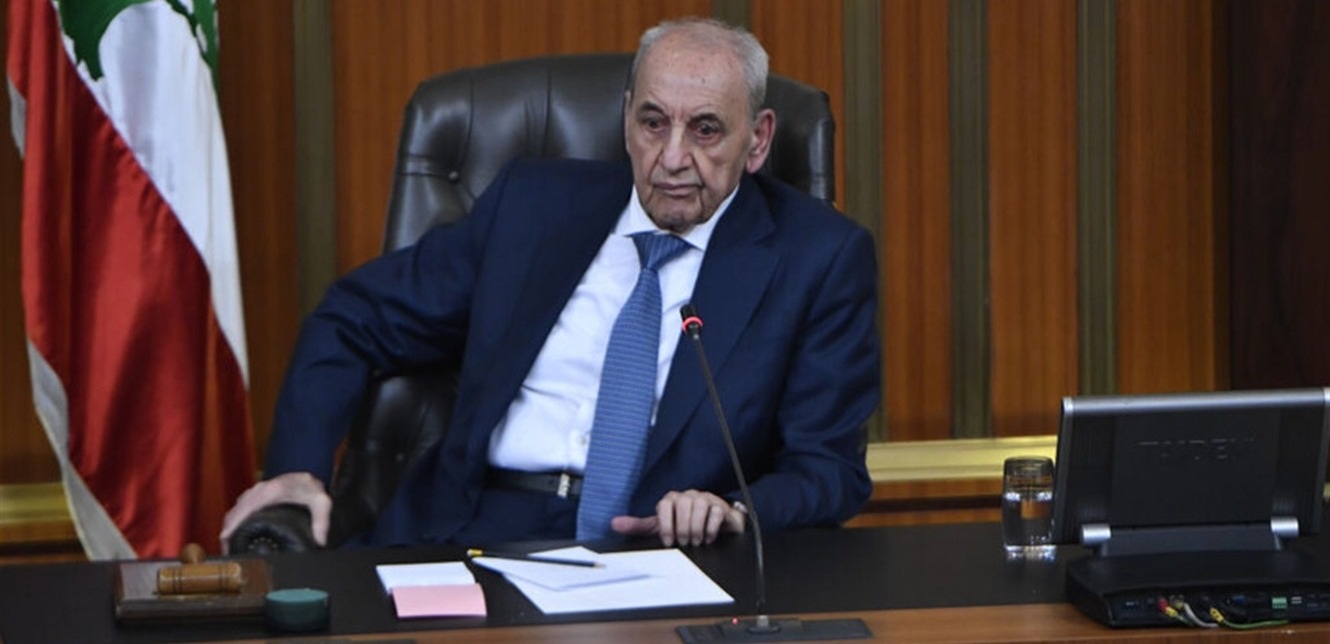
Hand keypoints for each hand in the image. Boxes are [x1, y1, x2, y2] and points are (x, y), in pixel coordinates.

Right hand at [219, 472, 331, 552]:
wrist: (307, 477)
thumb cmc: (312, 489)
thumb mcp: (321, 503)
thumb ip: (321, 521)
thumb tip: (320, 541)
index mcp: (273, 491)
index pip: (248, 506)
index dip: (235, 522)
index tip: (225, 537)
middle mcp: (260, 489)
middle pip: (237, 510)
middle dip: (227, 529)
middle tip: (226, 550)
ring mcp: (255, 491)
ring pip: (235, 509)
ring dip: (228, 526)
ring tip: (226, 547)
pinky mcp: (254, 495)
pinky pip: (239, 508)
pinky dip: (232, 521)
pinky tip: (232, 534)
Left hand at [610, 489, 744, 546]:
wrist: (711, 526)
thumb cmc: (683, 526)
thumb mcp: (660, 527)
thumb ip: (639, 526)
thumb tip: (614, 523)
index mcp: (670, 500)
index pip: (664, 505)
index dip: (666, 525)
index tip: (668, 542)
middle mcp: (687, 496)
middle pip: (683, 504)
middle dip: (682, 528)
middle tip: (684, 543)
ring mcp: (704, 499)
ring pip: (699, 505)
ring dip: (696, 528)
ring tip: (696, 541)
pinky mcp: (720, 505)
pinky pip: (716, 511)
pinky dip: (711, 527)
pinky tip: (708, 538)